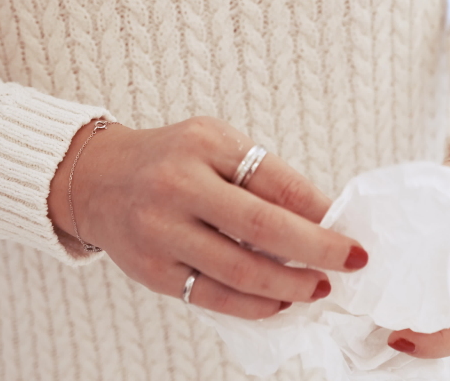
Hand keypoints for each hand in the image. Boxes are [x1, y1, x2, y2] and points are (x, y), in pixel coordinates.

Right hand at [48, 117, 368, 319]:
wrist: (96, 179)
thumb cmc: (172, 160)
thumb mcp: (216, 145)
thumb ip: (263, 176)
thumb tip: (323, 220)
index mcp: (206, 145)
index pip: (278, 182)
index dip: (323, 212)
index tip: (353, 233)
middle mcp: (179, 186)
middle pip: (263, 227)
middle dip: (318, 250)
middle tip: (352, 263)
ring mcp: (161, 232)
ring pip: (240, 271)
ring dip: (291, 285)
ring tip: (319, 287)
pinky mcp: (151, 272)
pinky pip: (213, 296)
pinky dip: (255, 305)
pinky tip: (280, 302)